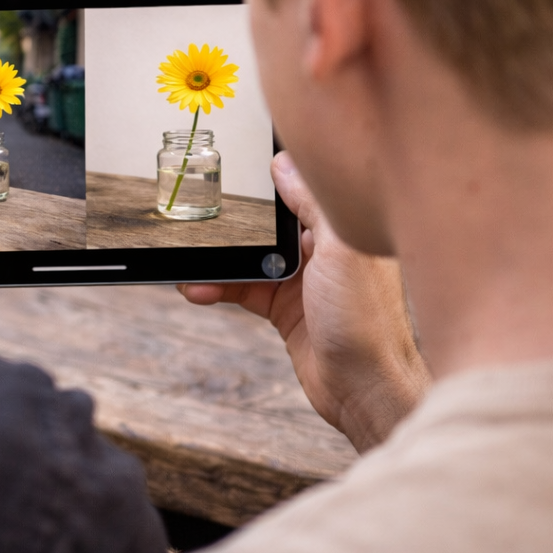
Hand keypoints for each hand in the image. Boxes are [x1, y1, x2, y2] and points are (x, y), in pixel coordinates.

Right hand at [180, 152, 429, 450]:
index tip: (232, 165)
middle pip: (265, 222)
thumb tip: (284, 162)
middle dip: (231, 219)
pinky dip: (217, 287)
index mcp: (338, 227)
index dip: (265, 177)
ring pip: (246, 256)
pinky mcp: (284, 307)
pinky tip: (196, 288)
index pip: (297, 189)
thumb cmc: (366, 320)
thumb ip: (313, 204)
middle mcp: (320, 248)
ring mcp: (300, 279)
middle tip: (196, 212)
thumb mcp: (340, 249)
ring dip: (216, 259)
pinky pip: (241, 288)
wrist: (365, 390)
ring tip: (186, 259)